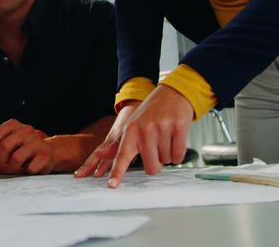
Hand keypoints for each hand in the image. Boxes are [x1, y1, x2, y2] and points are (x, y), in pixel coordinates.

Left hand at [0, 119, 53, 174]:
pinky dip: (26, 171)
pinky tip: (28, 167)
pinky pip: (29, 168)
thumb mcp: (2, 142)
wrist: (46, 153)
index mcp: (14, 125)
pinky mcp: (45, 154)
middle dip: (1, 159)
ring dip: (13, 166)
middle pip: (5, 146)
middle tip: (5, 162)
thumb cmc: (20, 148)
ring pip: (16, 158)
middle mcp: (27, 130)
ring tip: (16, 165)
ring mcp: (37, 141)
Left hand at [75, 85, 192, 186]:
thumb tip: (99, 155)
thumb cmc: (151, 113)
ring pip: (167, 161)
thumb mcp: (132, 126)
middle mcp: (145, 130)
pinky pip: (178, 155)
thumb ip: (119, 144)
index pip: (122, 155)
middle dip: (156, 163)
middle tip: (156, 148)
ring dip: (167, 154)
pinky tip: (174, 139)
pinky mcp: (178, 127)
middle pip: (152, 167)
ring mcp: (162, 128)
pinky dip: (178, 153)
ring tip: (165, 137)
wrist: (172, 93)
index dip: (117, 172)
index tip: (112, 185)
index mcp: (131, 131)